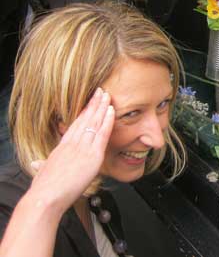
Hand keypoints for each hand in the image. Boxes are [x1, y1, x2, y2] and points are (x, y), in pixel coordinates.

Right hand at [28, 88, 113, 211]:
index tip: (89, 103)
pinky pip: (102, 134)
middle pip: (85, 119)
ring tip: (107, 95)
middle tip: (101, 92)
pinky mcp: (92, 155)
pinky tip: (111, 110)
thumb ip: (42, 166)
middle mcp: (72, 144)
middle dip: (94, 104)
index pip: (75, 125)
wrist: (46, 197)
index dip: (84, 112)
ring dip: (101, 107)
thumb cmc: (43, 189)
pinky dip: (107, 121)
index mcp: (61, 146)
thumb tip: (37, 164)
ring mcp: (83, 148)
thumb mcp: (42, 172)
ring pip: (94, 123)